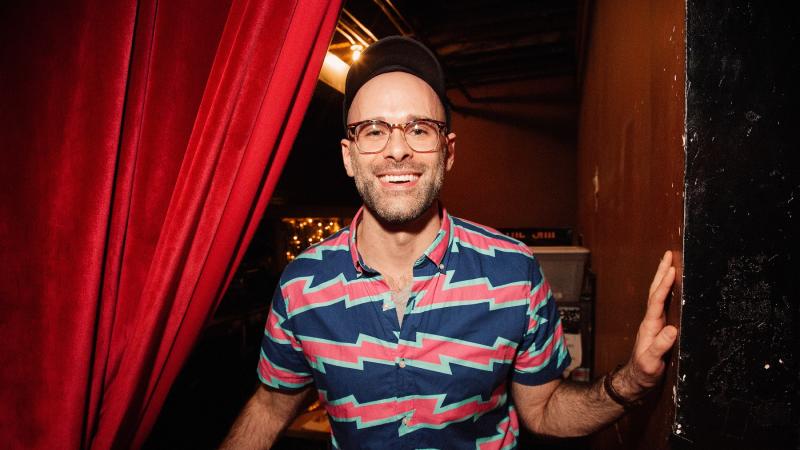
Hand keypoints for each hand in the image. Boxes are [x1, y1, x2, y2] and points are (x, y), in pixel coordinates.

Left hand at [616, 251, 677, 399]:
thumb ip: (660, 346)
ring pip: (657, 296)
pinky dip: (666, 291)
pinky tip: (671, 287)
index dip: (664, 284)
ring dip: (662, 278)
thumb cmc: (643, 371)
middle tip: (668, 254)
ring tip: (668, 263)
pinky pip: (662, 304)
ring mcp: (653, 323)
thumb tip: (672, 329)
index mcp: (650, 326)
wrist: (635, 380)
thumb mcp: (651, 361)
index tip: (671, 269)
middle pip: (655, 291)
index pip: (657, 300)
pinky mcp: (657, 328)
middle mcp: (650, 321)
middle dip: (661, 272)